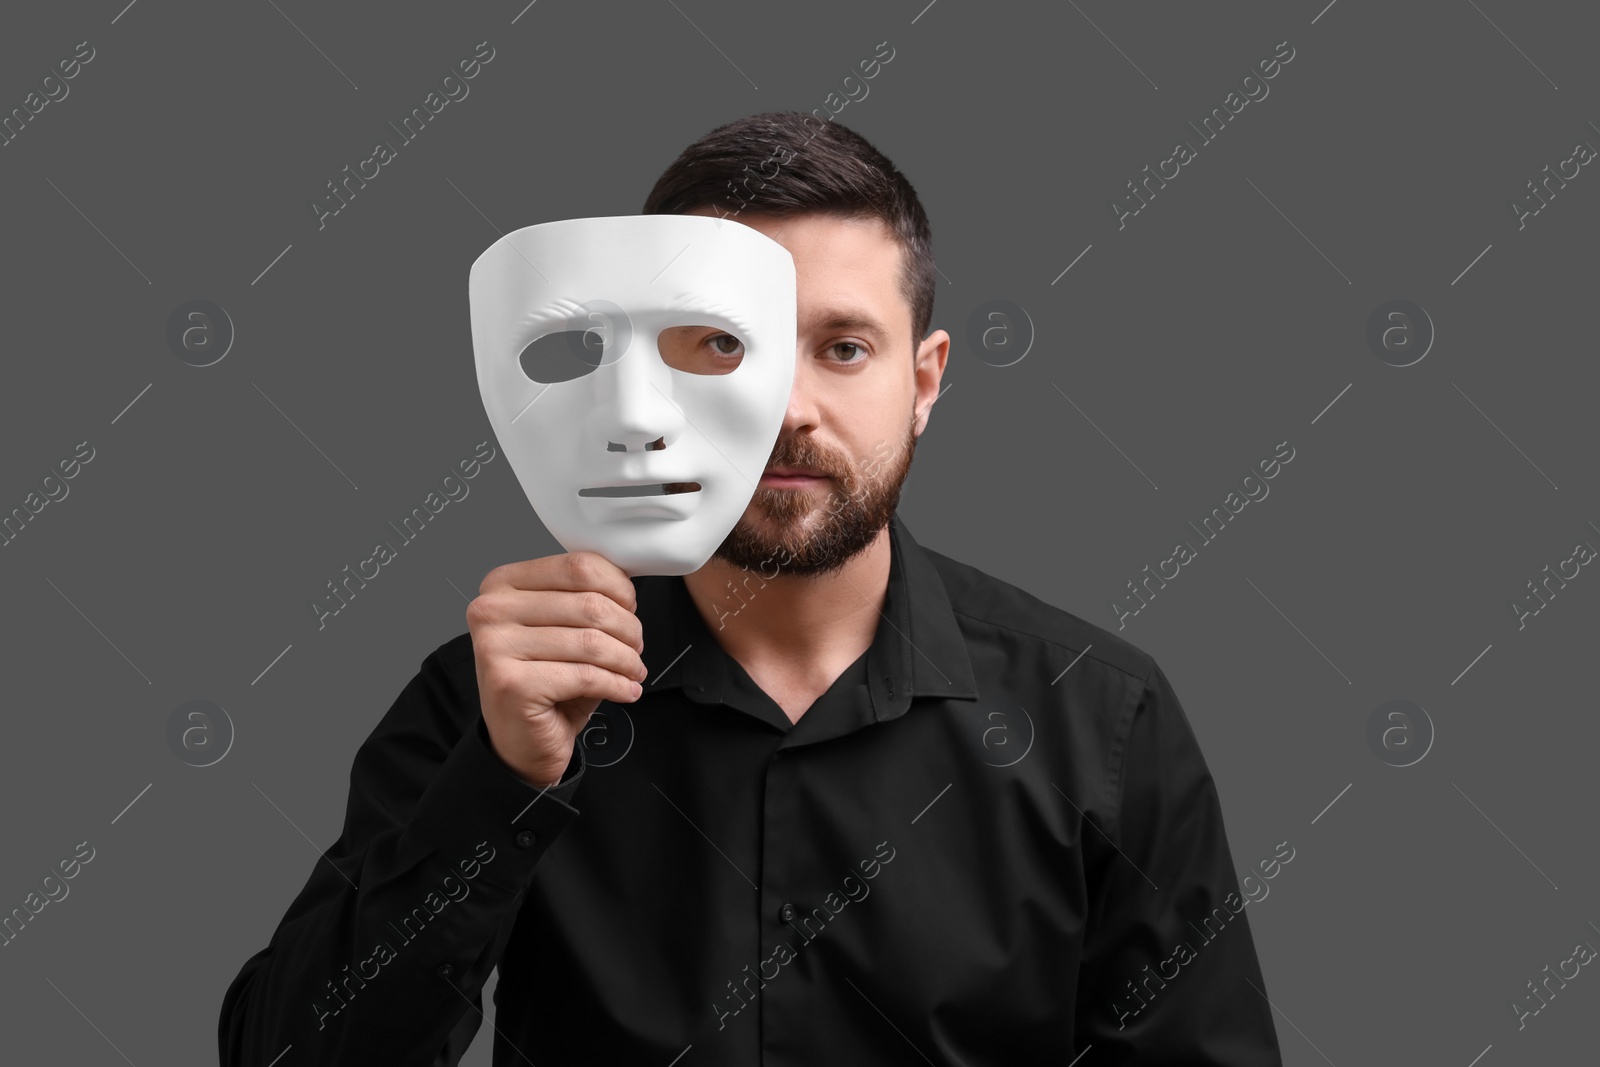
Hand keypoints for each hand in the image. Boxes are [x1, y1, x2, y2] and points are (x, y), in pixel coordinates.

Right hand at [466, 552, 645, 787]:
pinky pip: (586, 675)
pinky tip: (625, 690)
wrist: (521, 743)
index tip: (631, 607)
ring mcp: (496, 647)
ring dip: (626, 659)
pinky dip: (617, 684)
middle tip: (635, 648)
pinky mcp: (511, 684)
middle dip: (628, 629)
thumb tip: (627, 584)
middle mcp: (491, 610)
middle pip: (589, 604)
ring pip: (591, 641)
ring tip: (632, 670)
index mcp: (503, 584)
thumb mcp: (564, 630)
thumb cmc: (546, 683)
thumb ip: (585, 599)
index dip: (618, 587)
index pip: (577, 566)